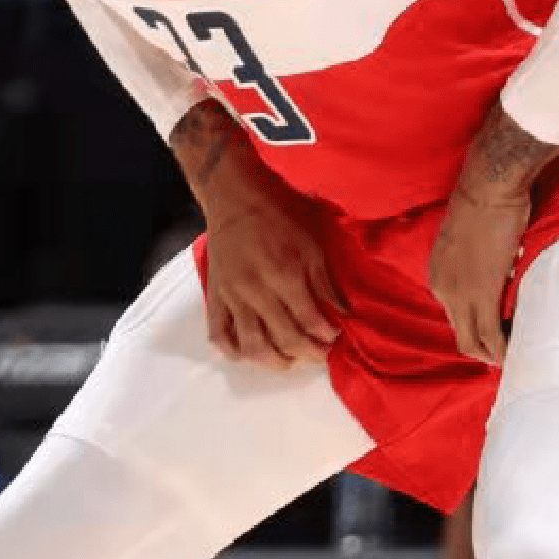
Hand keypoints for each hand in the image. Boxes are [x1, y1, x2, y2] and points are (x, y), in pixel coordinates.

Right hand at [204, 161, 346, 369]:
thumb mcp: (312, 242)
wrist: (234, 197)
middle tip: (319, 355)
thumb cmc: (278, 214)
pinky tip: (247, 355)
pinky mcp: (215, 296)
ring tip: (288, 361)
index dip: (325, 335)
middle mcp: (257, 291)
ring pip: (252, 345)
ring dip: (273, 361)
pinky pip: (218, 334)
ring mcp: (232, 296)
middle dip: (307, 353)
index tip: (335, 337)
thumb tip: (343, 313)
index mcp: (284, 274)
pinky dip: (231, 351)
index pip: (309, 320)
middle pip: (284, 338)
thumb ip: (326, 282)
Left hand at [427, 185, 529, 362]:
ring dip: (492, 354)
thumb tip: (499, 271)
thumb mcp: (469, 237)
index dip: (475, 328)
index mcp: (437, 274)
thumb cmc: (486, 201)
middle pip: (459, 334)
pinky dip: (502, 350)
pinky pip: (490, 335)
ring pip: (471, 342)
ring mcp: (458, 295)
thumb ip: (476, 260)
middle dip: (482, 349)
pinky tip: (514, 353)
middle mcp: (441, 288)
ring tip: (513, 357)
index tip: (497, 332)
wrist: (489, 187)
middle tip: (506, 353)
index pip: (453, 314)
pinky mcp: (482, 296)